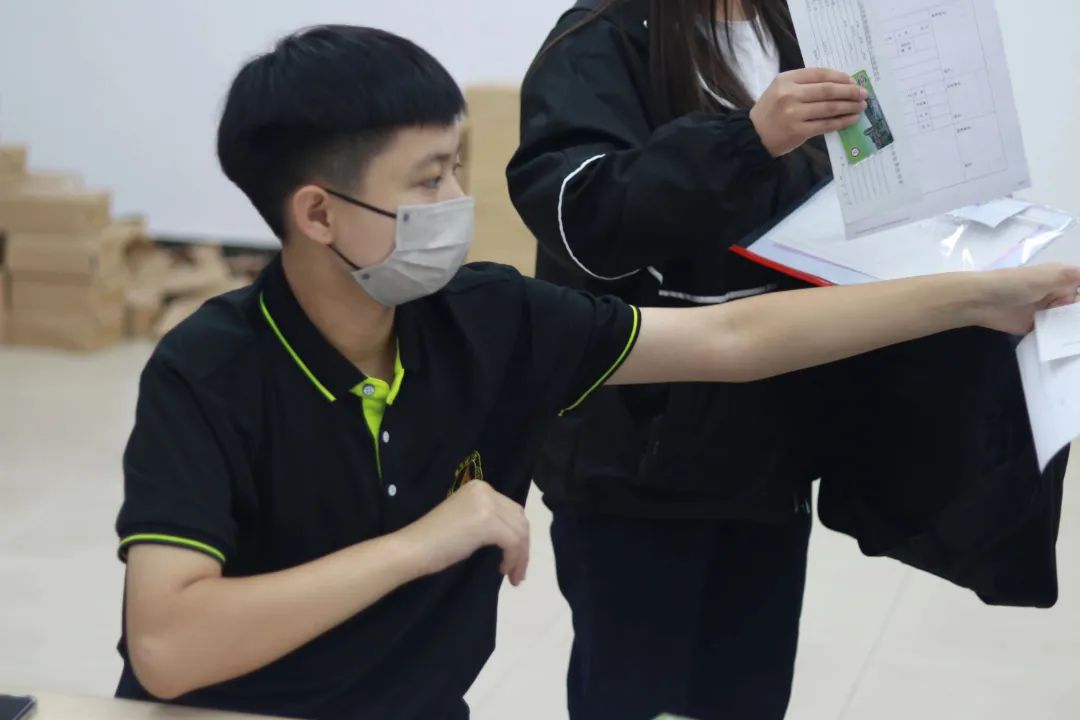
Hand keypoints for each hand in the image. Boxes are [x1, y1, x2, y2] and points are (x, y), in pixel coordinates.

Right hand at [397, 480, 529, 584]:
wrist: (413, 548)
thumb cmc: (434, 541)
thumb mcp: (467, 521)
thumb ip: (487, 520)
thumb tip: (513, 536)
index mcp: (480, 487)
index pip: (511, 510)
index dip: (517, 536)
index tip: (513, 559)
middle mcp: (486, 491)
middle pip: (519, 519)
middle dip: (523, 546)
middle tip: (517, 571)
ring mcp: (487, 504)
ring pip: (520, 531)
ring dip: (521, 556)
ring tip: (513, 576)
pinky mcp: (487, 522)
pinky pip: (513, 542)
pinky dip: (514, 559)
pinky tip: (503, 570)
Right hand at [750, 68, 867, 156]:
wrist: (753, 135)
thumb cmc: (770, 111)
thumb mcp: (780, 89)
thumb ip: (803, 84)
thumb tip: (838, 84)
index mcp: (786, 79)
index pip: (819, 74)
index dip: (840, 77)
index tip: (853, 81)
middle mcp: (789, 94)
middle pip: (827, 90)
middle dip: (849, 91)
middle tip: (863, 93)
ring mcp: (794, 113)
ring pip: (829, 107)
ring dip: (849, 106)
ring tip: (861, 106)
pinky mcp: (798, 131)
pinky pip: (825, 125)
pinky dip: (841, 122)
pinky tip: (851, 119)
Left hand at [972, 264, 1079, 334]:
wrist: (981, 301)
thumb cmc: (1013, 284)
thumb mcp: (1045, 276)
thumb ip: (1070, 277)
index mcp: (1061, 278)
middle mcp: (1057, 295)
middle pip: (1077, 308)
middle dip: (1079, 317)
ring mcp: (1047, 312)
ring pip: (1068, 322)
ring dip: (1074, 330)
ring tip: (1078, 342)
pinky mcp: (1037, 327)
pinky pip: (1054, 334)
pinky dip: (1062, 339)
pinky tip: (1071, 348)